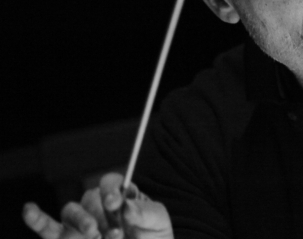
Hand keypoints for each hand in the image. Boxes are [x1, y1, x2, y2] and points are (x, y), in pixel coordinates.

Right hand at [23, 173, 172, 238]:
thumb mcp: (158, 223)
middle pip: (90, 197)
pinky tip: (30, 210)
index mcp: (121, 196)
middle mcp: (99, 207)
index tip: (115, 202)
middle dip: (100, 213)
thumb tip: (127, 206)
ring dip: (81, 221)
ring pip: (71, 211)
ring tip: (96, 235)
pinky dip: (38, 220)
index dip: (110, 189)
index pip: (110, 182)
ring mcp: (82, 224)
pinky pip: (49, 229)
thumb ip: (146, 212)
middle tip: (115, 231)